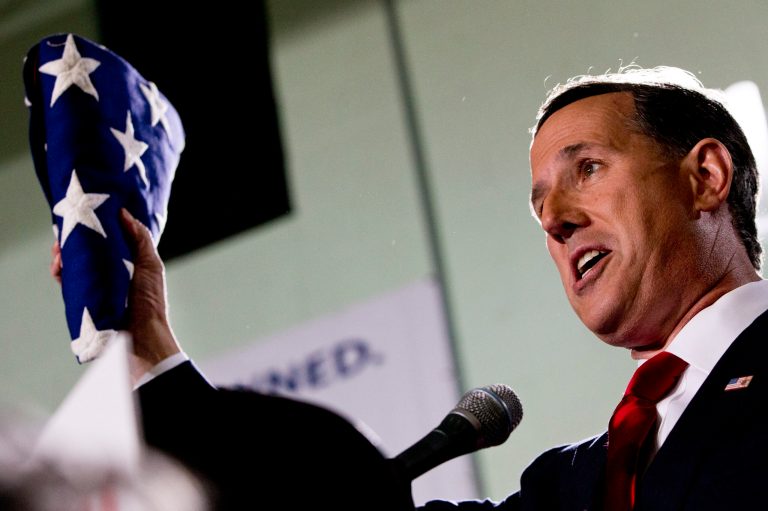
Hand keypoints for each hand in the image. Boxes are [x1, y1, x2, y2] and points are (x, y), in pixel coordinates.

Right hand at [50, 209, 181, 382]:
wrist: (142, 338)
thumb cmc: (151, 301)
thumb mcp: (150, 264)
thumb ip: (139, 238)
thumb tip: (123, 212)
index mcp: (127, 261)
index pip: (106, 239)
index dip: (94, 226)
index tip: (83, 214)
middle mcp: (110, 272)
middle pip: (87, 249)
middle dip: (74, 238)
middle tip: (65, 233)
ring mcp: (96, 286)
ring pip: (74, 264)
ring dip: (64, 254)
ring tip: (61, 251)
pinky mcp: (85, 299)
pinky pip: (68, 283)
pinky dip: (61, 273)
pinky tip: (60, 266)